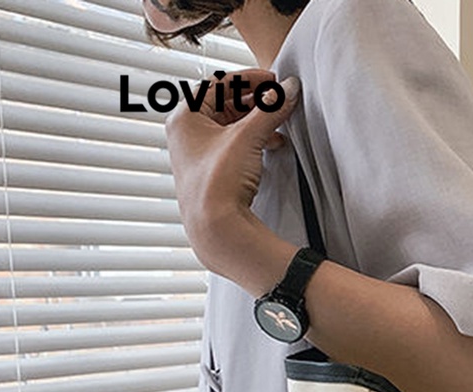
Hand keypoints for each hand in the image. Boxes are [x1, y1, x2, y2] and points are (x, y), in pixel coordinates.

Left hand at [164, 68, 300, 272]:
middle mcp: (187, 135)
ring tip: (278, 124)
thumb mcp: (247, 137)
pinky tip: (271, 145)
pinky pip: (234, 147)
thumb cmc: (217, 184)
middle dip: (255, 102)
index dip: (249, 80)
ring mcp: (199, 156)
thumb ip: (270, 110)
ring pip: (231, 127)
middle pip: (225, 105)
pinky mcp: (213, 175)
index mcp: (185, 117)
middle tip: (278, 100)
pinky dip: (254, 142)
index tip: (273, 81)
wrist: (217, 230)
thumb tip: (288, 91)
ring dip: (257, 123)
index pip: (219, 84)